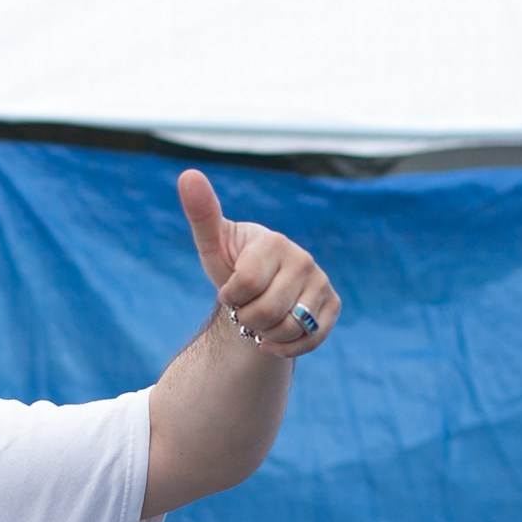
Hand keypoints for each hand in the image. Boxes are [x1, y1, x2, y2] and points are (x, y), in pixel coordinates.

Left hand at [178, 169, 338, 356]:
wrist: (258, 289)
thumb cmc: (231, 264)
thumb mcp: (212, 245)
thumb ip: (202, 214)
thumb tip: (188, 174)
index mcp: (274, 242)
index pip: (246, 285)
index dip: (230, 297)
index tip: (229, 289)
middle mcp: (303, 259)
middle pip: (267, 311)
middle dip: (246, 318)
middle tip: (244, 308)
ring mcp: (321, 282)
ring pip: (289, 328)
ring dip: (265, 334)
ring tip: (260, 320)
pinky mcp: (333, 304)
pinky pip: (311, 339)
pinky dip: (285, 347)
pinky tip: (271, 339)